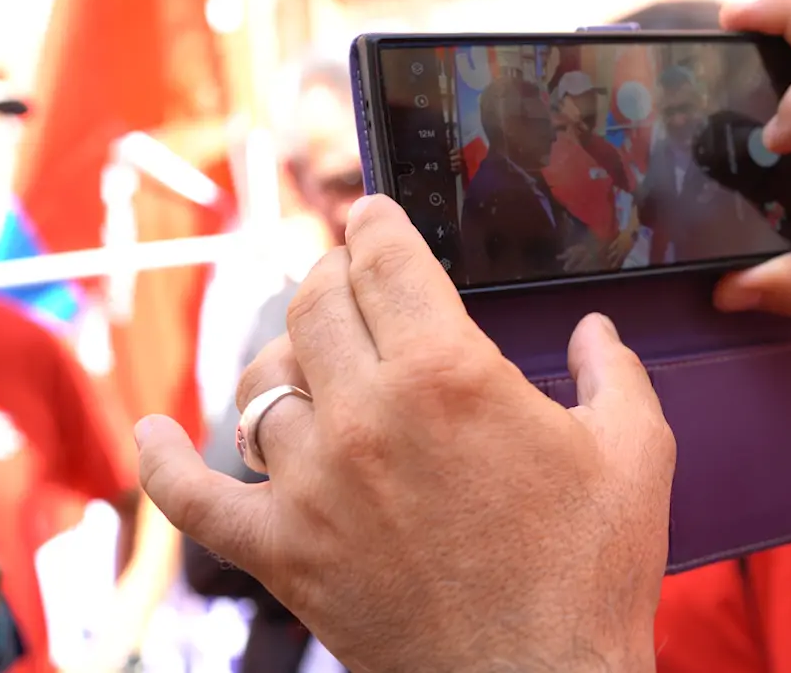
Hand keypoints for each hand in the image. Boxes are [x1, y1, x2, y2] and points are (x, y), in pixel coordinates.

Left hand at [136, 196, 673, 672]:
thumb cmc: (589, 574)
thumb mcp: (634, 455)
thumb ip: (612, 374)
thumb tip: (595, 333)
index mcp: (449, 374)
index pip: (387, 262)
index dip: (377, 225)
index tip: (374, 217)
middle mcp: (366, 415)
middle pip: (316, 305)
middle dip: (334, 276)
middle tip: (352, 281)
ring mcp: (313, 486)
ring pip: (263, 383)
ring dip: (284, 356)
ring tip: (308, 357)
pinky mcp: (284, 553)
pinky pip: (196, 498)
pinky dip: (167, 462)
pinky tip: (155, 432)